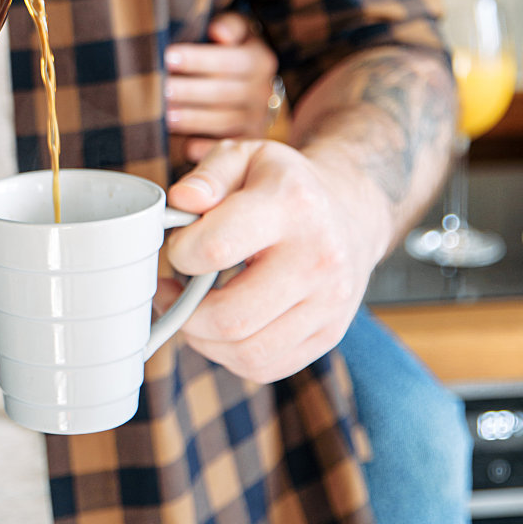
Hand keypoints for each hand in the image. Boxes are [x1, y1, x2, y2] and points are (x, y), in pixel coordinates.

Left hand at [156, 136, 378, 381]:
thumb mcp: (246, 156)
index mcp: (293, 205)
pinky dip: (230, 355)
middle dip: (184, 310)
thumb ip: (208, 175)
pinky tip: (221, 327)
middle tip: (172, 289)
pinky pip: (265, 367)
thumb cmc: (284, 185)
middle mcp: (319, 258)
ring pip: (247, 352)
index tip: (177, 245)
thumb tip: (181, 201)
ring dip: (203, 339)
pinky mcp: (329, 334)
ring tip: (192, 308)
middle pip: (230, 316)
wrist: (350, 212)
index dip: (179, 253)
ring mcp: (330, 303)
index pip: (216, 248)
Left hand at [164, 12, 278, 140]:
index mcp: (259, 60)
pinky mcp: (246, 143)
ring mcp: (256, 121)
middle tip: (159, 90)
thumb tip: (219, 31)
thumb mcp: (239, 31)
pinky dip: (207, 150)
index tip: (167, 57)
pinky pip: (227, 148)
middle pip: (221, 93)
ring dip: (192, 120)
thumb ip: (231, 26)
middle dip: (187, 91)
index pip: (227, 60)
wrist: (251, 84)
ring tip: (164, 116)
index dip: (196, 59)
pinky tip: (185, 148)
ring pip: (223, 122)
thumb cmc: (231, 50)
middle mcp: (261, 92)